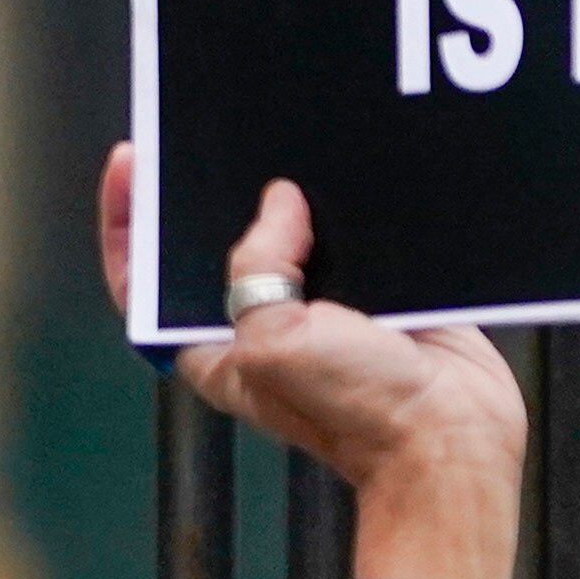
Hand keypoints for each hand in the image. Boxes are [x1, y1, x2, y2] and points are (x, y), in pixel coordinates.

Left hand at [100, 147, 527, 578]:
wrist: (451, 434)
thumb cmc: (358, 416)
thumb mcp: (273, 340)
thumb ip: (258, 265)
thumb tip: (279, 202)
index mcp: (215, 345)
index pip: (143, 280)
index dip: (127, 221)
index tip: (132, 165)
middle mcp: (262, 324)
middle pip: (218, 244)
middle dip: (215, 196)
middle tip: (209, 145)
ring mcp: (321, 307)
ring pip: (290, 233)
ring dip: (293, 200)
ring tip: (287, 158)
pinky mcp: (377, 295)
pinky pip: (355, 238)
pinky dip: (354, 212)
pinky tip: (351, 188)